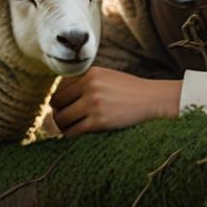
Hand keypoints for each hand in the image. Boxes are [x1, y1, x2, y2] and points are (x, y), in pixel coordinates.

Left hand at [50, 67, 180, 136]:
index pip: (59, 88)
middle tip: (63, 119)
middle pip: (57, 104)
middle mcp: (90, 86)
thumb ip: (84, 82)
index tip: (60, 108)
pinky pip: (73, 131)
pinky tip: (76, 132)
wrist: (149, 98)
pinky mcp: (99, 121)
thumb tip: (59, 98)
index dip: (57, 101)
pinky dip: (71, 134)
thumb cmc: (127, 89)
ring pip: (62, 119)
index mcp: (90, 73)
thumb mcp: (105, 76)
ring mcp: (94, 104)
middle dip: (57, 113)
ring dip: (62, 126)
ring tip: (69, 127)